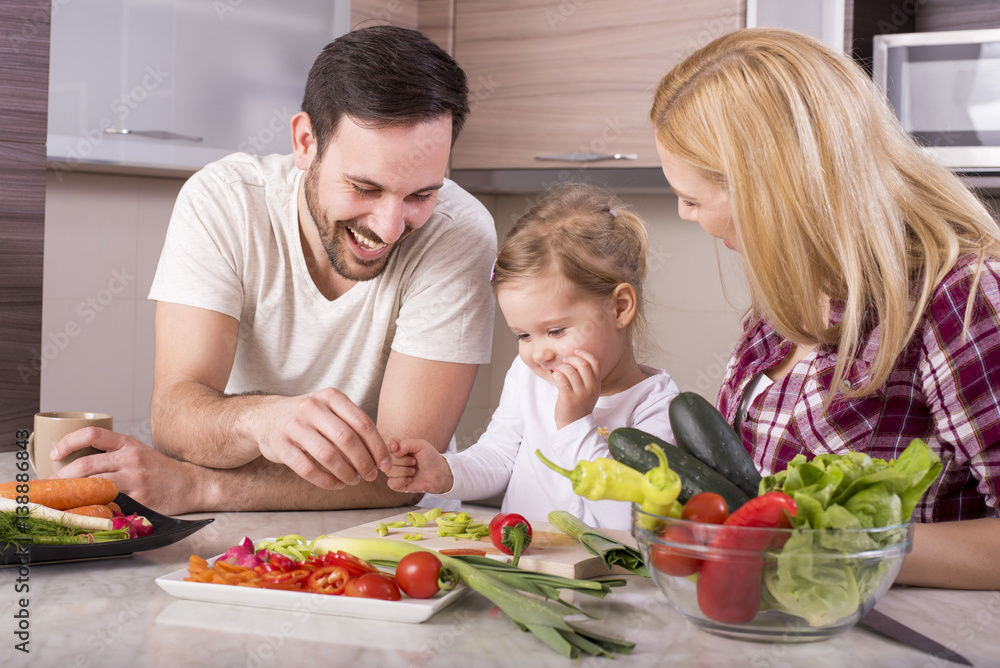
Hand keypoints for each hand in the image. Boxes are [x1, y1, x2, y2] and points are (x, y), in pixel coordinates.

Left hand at [49, 427, 200, 514]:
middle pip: (86, 464)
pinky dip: (94, 507)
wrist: (190, 483)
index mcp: (127, 443)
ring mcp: (135, 478)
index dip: (68, 442)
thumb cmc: (159, 470)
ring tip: (61, 499)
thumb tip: (74, 466)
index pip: (92, 434)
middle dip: (62, 477)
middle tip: (50, 486)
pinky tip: (85, 511)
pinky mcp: (140, 497)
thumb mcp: (137, 453)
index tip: (54, 454)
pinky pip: (110, 502)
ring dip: (73, 494)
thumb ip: (111, 455)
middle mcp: (130, 457)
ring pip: (94, 485)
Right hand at [256, 388, 392, 489]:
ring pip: (327, 455)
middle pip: (347, 439)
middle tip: (371, 476)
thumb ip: (353, 425)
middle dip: (364, 462)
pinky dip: (326, 481)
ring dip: (346, 473)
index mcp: (331, 397)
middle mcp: (312, 408)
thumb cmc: (309, 417)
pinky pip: (307, 469)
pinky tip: (337, 484)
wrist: (266, 417)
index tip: (385, 464)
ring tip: (355, 480)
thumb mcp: (330, 409)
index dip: (377, 446)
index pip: (362, 423)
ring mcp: (294, 426)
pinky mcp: (281, 446)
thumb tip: (382, 454)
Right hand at [385, 438, 453, 493]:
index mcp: (397, 449)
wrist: (439, 473)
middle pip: (388, 459)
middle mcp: (394, 461)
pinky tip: (410, 479)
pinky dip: (402, 480)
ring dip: (404, 471)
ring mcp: (394, 473)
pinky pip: (391, 483)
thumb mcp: (420, 445)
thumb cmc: (430, 458)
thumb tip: (394, 451)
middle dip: (403, 460)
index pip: (385, 446)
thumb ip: (406, 443)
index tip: (398, 448)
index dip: (391, 447)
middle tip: (414, 461)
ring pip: (389, 471)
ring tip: (413, 470)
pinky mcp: (397, 485)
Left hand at [552, 350, 600, 428]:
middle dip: (570, 359)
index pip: (595, 362)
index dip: (584, 354)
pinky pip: (561, 378)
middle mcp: (591, 388)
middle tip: (563, 362)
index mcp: (596, 384)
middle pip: (582, 364)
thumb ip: (586, 377)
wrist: (574, 425)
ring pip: (570, 370)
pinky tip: (555, 378)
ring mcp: (580, 393)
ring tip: (558, 372)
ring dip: (561, 368)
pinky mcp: (568, 398)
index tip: (575, 352)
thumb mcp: (589, 391)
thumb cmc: (578, 405)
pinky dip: (556, 375)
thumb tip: (574, 358)